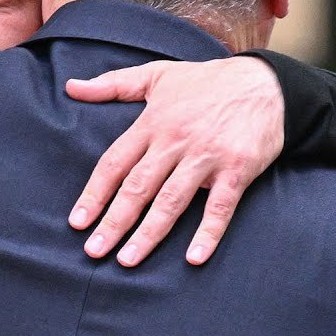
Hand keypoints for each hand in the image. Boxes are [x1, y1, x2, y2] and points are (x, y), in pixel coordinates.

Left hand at [65, 56, 284, 266]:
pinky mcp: (237, 169)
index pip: (115, 163)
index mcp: (152, 123)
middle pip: (138, 187)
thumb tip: (71, 87)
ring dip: (149, 233)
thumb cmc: (206, 81)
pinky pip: (220, 207)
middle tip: (94, 250)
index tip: (78, 221)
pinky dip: (208, 233)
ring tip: (127, 260)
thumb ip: (112, 84)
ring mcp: (206, 157)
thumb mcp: (156, 75)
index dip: (94, 193)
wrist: (265, 83)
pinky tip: (193, 258)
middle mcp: (175, 141)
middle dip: (114, 221)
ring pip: (171, 200)